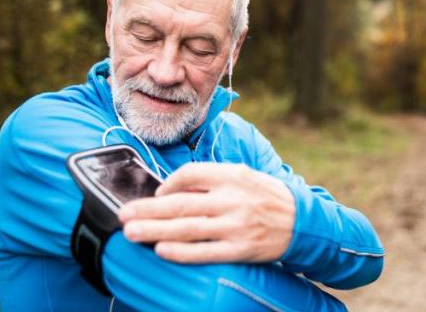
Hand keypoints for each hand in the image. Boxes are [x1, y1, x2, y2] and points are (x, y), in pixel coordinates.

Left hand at [117, 162, 295, 263]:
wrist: (301, 220)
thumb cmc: (265, 196)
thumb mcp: (242, 176)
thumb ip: (210, 180)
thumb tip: (172, 189)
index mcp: (232, 175)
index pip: (191, 174)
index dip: (167, 184)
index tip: (154, 194)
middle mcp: (232, 199)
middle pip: (181, 204)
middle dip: (148, 210)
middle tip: (123, 215)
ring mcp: (236, 225)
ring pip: (188, 228)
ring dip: (155, 230)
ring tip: (132, 233)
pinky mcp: (240, 248)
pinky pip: (205, 251)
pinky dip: (181, 251)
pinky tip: (161, 250)